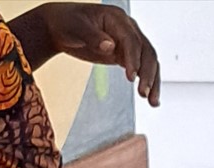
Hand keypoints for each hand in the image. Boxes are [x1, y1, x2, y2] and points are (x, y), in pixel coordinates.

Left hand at [39, 2, 160, 105]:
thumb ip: (93, 36)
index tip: (132, 76)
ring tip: (153, 102)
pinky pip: (142, 68)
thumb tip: (110, 46)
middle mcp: (128, 29)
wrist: (61, 27)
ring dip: (153, 82)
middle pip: (146, 51)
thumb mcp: (76, 27)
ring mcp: (128, 42)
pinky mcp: (125, 55)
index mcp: (117, 18)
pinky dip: (147, 82)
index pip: (132, 40)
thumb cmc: (67, 22)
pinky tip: (151, 98)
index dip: (133, 58)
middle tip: (143, 93)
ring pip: (148, 61)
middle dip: (148, 73)